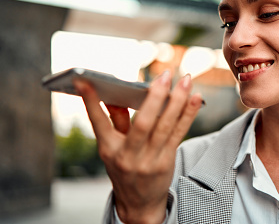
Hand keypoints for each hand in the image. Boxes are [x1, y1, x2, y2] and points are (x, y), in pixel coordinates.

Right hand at [74, 72, 201, 223]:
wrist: (139, 204)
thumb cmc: (125, 169)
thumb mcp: (112, 150)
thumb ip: (114, 122)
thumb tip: (114, 96)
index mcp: (108, 150)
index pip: (98, 122)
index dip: (90, 101)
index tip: (84, 80)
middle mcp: (128, 156)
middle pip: (143, 123)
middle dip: (155, 96)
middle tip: (166, 75)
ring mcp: (148, 161)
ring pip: (165, 126)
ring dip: (178, 100)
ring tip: (186, 80)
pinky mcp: (166, 162)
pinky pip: (179, 134)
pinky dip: (188, 114)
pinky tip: (195, 98)